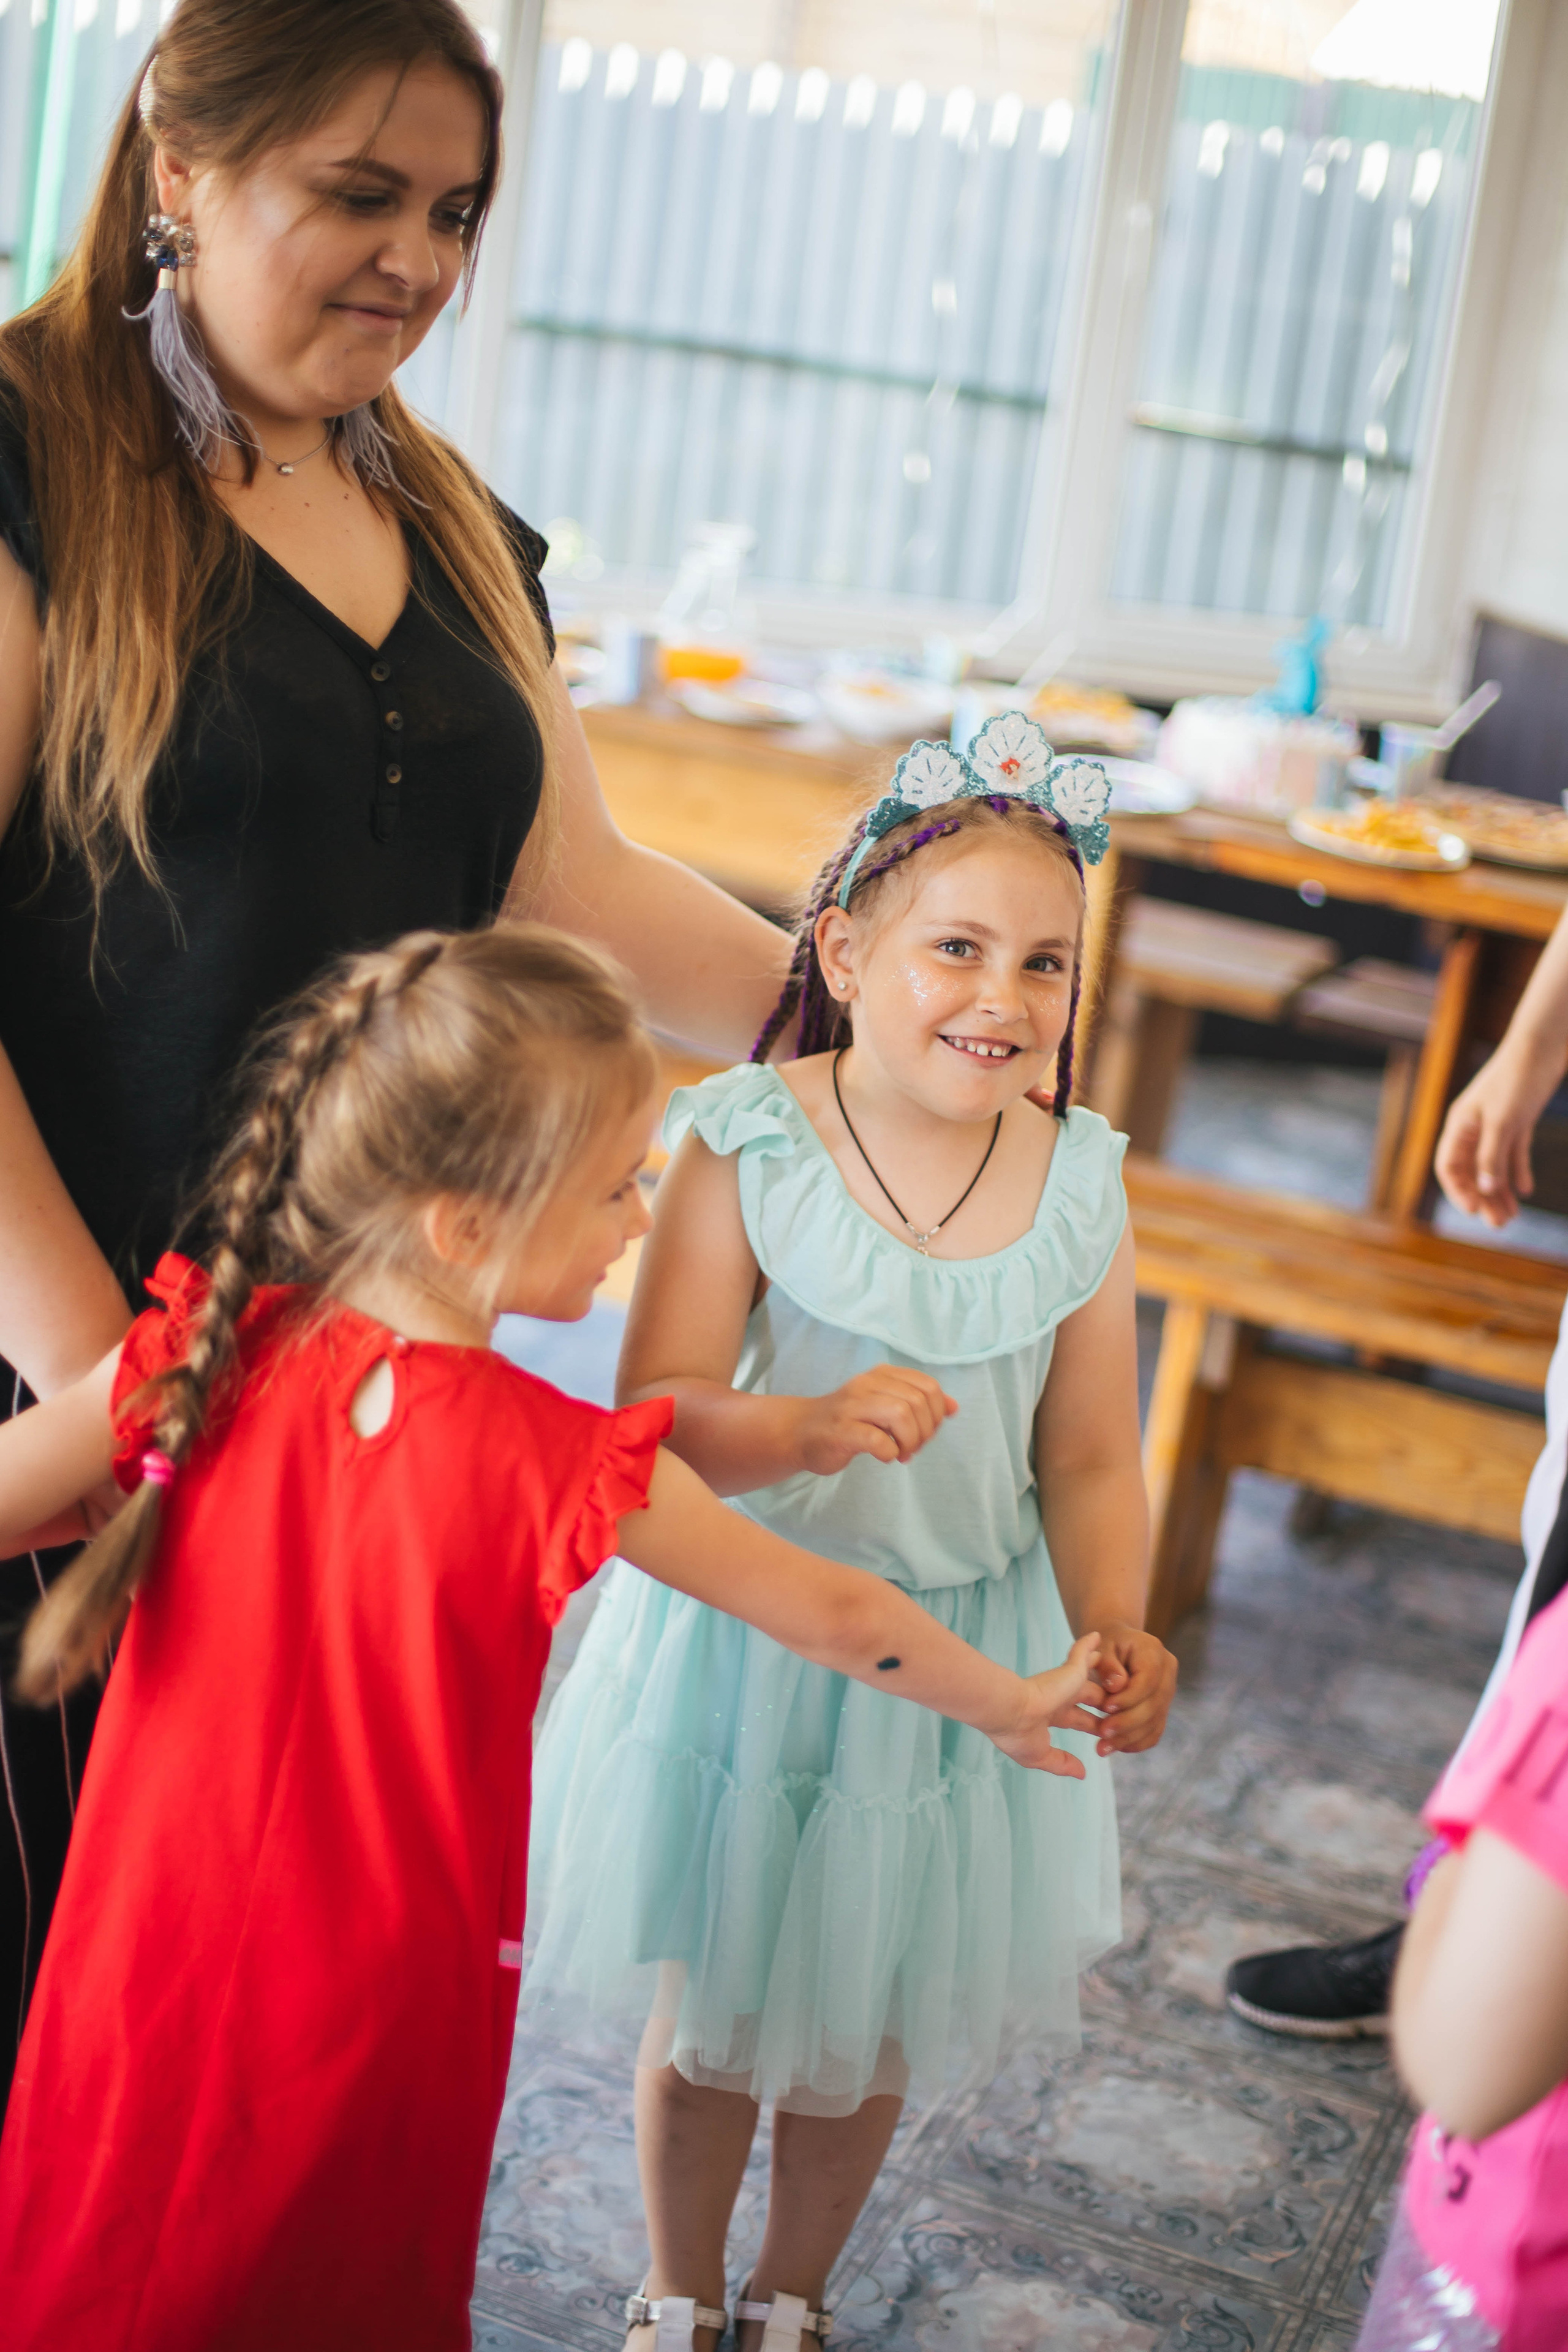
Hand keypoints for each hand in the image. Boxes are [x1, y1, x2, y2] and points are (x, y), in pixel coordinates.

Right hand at [795, 1366, 956, 1474]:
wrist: (801, 1432)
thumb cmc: (848, 1421)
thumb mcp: (884, 1405)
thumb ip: (917, 1403)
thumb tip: (953, 1407)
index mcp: (881, 1375)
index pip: (928, 1386)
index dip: (936, 1413)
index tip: (925, 1432)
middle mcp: (867, 1384)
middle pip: (917, 1402)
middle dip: (925, 1431)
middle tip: (913, 1448)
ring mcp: (852, 1406)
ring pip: (901, 1414)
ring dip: (910, 1441)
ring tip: (902, 1453)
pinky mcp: (841, 1431)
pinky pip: (877, 1440)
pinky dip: (890, 1452)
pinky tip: (885, 1456)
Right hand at [988, 1632, 1103, 1776]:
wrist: (1007, 1710)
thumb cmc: (1017, 1735)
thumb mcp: (1040, 1756)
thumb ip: (1062, 1763)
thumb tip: (1083, 1773)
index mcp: (1049, 1716)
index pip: (1078, 1721)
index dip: (1093, 1727)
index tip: (1106, 1731)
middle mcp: (1057, 1697)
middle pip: (1088, 1699)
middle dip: (1104, 1702)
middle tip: (1124, 1702)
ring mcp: (1062, 1682)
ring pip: (1088, 1674)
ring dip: (1101, 1671)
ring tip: (1117, 1666)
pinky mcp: (1067, 1670)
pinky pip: (1081, 1652)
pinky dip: (1088, 1644)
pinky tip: (1097, 1636)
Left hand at [1087, 1621, 1176, 1753]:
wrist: (1118, 1644)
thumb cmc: (1107, 1643)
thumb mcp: (1102, 1646)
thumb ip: (1108, 1665)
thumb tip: (1117, 1686)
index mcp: (1154, 1652)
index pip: (1148, 1680)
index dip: (1129, 1697)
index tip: (1106, 1708)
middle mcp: (1168, 1672)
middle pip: (1154, 1704)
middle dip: (1128, 1722)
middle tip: (1102, 1733)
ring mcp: (1168, 1692)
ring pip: (1155, 1721)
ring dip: (1130, 1738)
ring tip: (1103, 1748)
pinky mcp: (1162, 1708)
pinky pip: (1155, 1730)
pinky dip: (1137, 1742)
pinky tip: (1117, 1748)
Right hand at [1435, 1041, 1563, 1227]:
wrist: (1543, 1044)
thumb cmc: (1518, 1078)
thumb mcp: (1504, 1120)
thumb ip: (1492, 1155)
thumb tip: (1484, 1189)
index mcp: (1461, 1124)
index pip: (1449, 1166)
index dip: (1459, 1191)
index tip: (1475, 1212)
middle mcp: (1474, 1127)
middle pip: (1472, 1171)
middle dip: (1484, 1198)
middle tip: (1500, 1224)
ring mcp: (1495, 1123)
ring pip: (1492, 1165)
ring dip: (1500, 1190)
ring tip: (1513, 1215)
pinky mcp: (1516, 1119)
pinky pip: (1512, 1152)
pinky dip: (1517, 1171)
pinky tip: (1525, 1189)